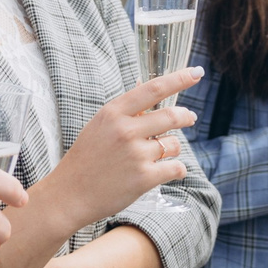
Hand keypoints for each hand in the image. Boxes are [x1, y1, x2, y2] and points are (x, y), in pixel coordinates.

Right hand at [35, 68, 198, 232]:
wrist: (70, 194)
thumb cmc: (86, 158)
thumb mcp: (99, 126)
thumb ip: (126, 111)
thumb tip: (150, 88)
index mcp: (113, 113)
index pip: (153, 88)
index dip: (179, 79)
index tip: (196, 72)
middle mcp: (126, 130)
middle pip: (171, 116)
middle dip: (186, 116)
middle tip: (191, 117)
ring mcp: (136, 155)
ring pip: (174, 144)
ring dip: (173, 148)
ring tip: (158, 155)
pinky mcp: (144, 178)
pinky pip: (176, 168)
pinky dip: (177, 170)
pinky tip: (170, 171)